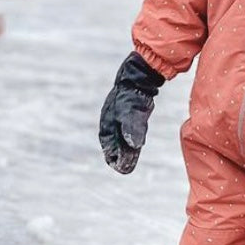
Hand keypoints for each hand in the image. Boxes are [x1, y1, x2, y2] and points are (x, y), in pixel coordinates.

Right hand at [99, 53, 163, 173]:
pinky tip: (136, 143)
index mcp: (107, 124)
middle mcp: (110, 121)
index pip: (109, 147)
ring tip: (130, 160)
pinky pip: (126, 130)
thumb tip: (134, 146)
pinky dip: (130, 139)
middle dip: (119, 157)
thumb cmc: (131, 95)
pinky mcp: (127, 112)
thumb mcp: (131, 113)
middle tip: (126, 169)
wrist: (137, 75)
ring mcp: (118, 116)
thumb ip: (132, 130)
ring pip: (120, 138)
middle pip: (113, 144)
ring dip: (125, 150)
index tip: (123, 169)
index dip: (116, 159)